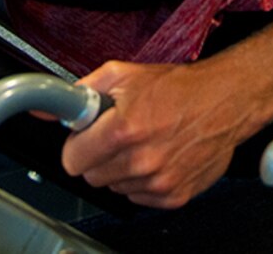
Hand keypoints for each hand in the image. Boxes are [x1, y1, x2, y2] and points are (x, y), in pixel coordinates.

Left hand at [61, 59, 254, 208]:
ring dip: (122, 168)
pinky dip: (143, 180)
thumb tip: (48, 104)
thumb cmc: (177, 87)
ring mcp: (158, 181)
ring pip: (115, 187)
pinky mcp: (174, 195)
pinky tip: (156, 156)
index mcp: (123, 129)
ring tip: (142, 143)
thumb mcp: (122, 75)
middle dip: (98, 156)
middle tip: (116, 136)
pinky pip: (139, 196)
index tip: (85, 138)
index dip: (77, 145)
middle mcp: (140, 160)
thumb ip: (80, 92)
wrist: (224, 100)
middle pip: (92, 176)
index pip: (72, 160)